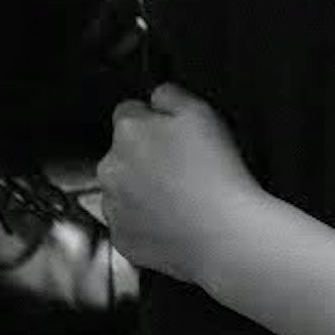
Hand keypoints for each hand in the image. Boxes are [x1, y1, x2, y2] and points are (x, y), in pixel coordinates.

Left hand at [98, 85, 260, 287]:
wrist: (224, 236)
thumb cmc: (217, 174)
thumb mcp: (202, 113)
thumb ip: (171, 96)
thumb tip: (156, 97)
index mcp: (128, 132)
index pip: (129, 113)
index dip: (154, 123)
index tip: (175, 137)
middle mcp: (110, 167)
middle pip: (122, 154)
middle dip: (145, 158)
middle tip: (184, 170)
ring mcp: (113, 206)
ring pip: (123, 190)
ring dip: (142, 190)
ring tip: (181, 199)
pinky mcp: (121, 238)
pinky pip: (129, 224)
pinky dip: (146, 223)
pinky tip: (174, 223)